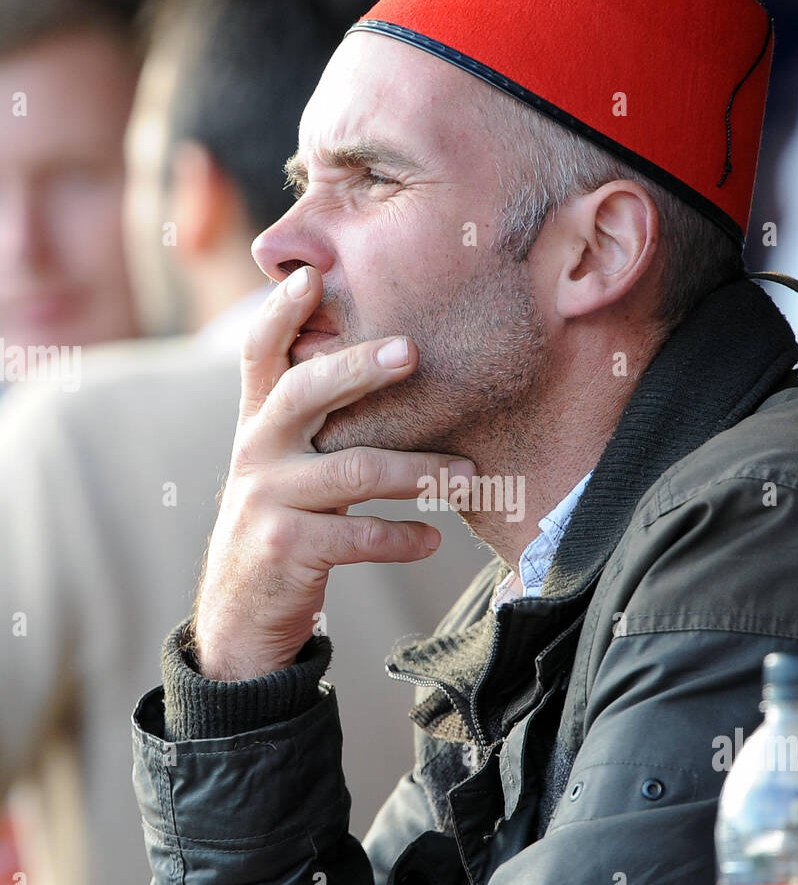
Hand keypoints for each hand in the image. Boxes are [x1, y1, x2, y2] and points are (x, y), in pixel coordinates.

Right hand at [193, 265, 473, 679]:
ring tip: (468, 474)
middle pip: (304, 392)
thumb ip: (314, 416)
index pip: (259, 353)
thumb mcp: (286, 460)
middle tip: (413, 351)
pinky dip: (404, 538)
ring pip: (352, 470)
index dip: (280, 312)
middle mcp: (256, 451)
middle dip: (359, 367)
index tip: (312, 274)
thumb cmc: (286, 519)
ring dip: (419, 470)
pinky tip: (433, 539)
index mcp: (258, 421)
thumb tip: (385, 354)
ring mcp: (267, 500)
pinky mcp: (285, 548)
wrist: (241, 610)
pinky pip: (358, 536)